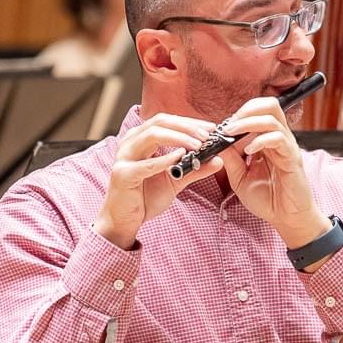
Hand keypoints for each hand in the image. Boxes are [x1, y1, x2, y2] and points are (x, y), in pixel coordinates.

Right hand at [94, 112, 224, 249]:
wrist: (126, 221)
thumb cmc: (145, 198)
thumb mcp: (176, 180)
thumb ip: (195, 169)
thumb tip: (219, 159)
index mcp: (141, 139)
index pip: (166, 121)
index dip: (189, 122)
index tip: (211, 128)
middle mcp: (131, 142)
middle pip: (160, 122)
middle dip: (186, 127)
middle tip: (207, 134)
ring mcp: (125, 157)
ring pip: (153, 135)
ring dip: (179, 138)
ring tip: (198, 144)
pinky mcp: (123, 174)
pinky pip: (146, 164)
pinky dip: (165, 159)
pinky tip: (181, 157)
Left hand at [217, 97, 330, 248]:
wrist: (286, 219)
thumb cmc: (267, 200)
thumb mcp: (240, 178)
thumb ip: (230, 159)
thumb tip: (216, 141)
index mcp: (267, 141)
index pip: (256, 113)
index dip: (237, 117)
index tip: (220, 130)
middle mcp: (279, 139)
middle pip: (269, 105)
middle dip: (245, 111)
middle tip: (228, 126)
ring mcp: (287, 147)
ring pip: (272, 117)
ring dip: (247, 123)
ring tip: (231, 134)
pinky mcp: (292, 158)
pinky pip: (278, 138)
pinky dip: (260, 140)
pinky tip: (248, 151)